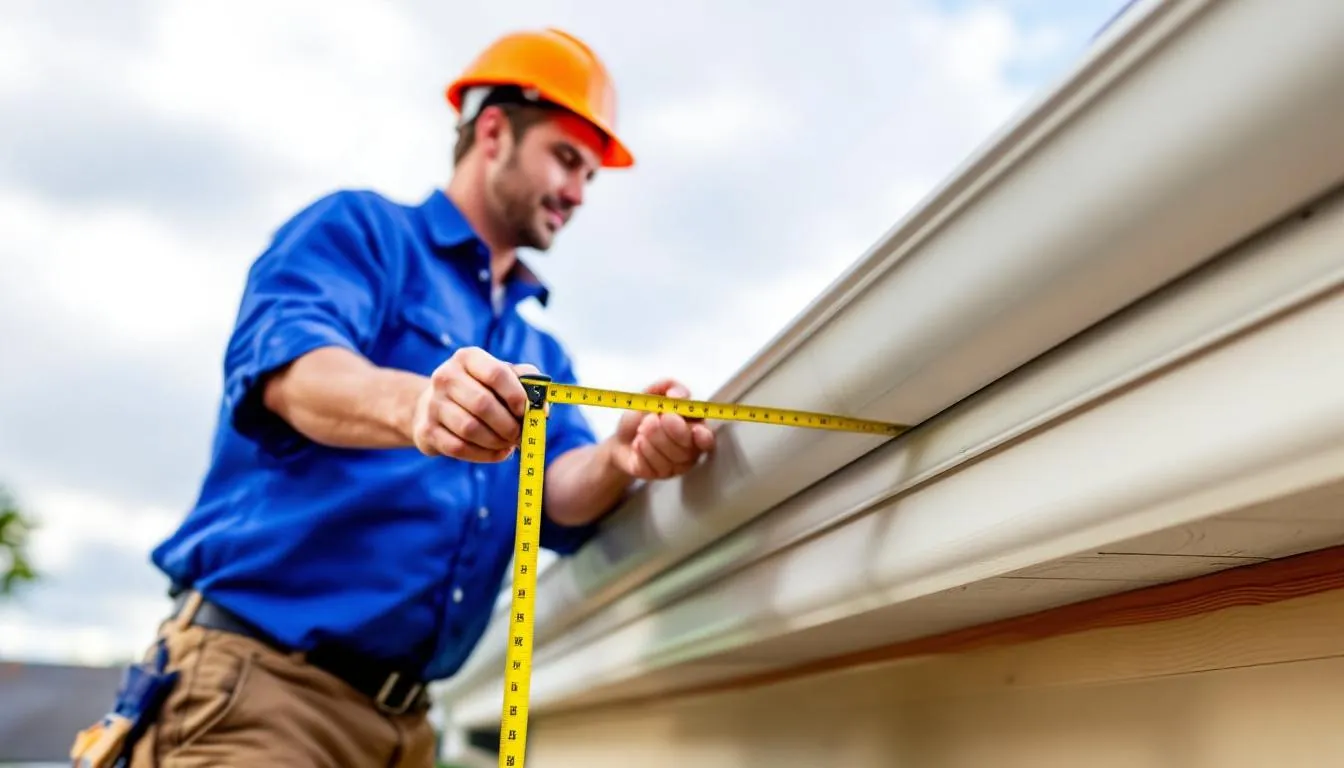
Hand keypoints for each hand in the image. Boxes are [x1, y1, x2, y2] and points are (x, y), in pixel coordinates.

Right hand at [411, 347, 538, 461]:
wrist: (435, 406)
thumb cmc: (481, 389)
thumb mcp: (503, 377)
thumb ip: (528, 385)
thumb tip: (542, 410)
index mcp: (467, 358)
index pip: (496, 373)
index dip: (516, 396)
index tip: (527, 412)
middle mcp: (445, 376)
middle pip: (483, 404)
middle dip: (508, 425)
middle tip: (521, 435)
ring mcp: (432, 404)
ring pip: (470, 429)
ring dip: (497, 442)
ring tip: (509, 443)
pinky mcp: (426, 430)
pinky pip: (459, 448)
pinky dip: (485, 455)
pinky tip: (498, 452)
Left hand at [607, 379, 715, 479]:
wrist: (621, 438)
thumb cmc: (642, 415)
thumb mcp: (652, 394)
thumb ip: (668, 386)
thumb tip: (677, 394)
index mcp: (694, 426)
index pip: (707, 437)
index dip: (702, 436)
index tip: (694, 429)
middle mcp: (690, 449)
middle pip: (687, 448)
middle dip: (667, 432)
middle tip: (651, 419)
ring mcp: (676, 465)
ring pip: (671, 459)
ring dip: (651, 440)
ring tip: (641, 430)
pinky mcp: (660, 475)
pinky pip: (654, 468)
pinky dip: (641, 452)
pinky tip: (637, 444)